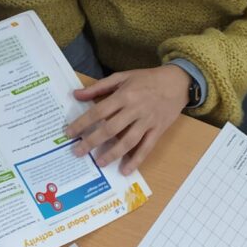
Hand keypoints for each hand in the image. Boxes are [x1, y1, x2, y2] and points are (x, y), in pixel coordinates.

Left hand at [65, 65, 190, 174]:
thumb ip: (99, 87)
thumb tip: (76, 94)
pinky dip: (136, 160)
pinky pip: (146, 147)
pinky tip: (125, 169)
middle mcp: (135, 109)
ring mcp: (147, 121)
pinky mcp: (158, 130)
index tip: (69, 133)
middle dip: (92, 141)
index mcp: (124, 95)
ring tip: (99, 163)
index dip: (82, 123)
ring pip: (128, 141)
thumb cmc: (147, 79)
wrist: (177, 82)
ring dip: (112, 154)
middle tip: (78, 152)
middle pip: (110, 128)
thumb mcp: (122, 76)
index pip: (99, 111)